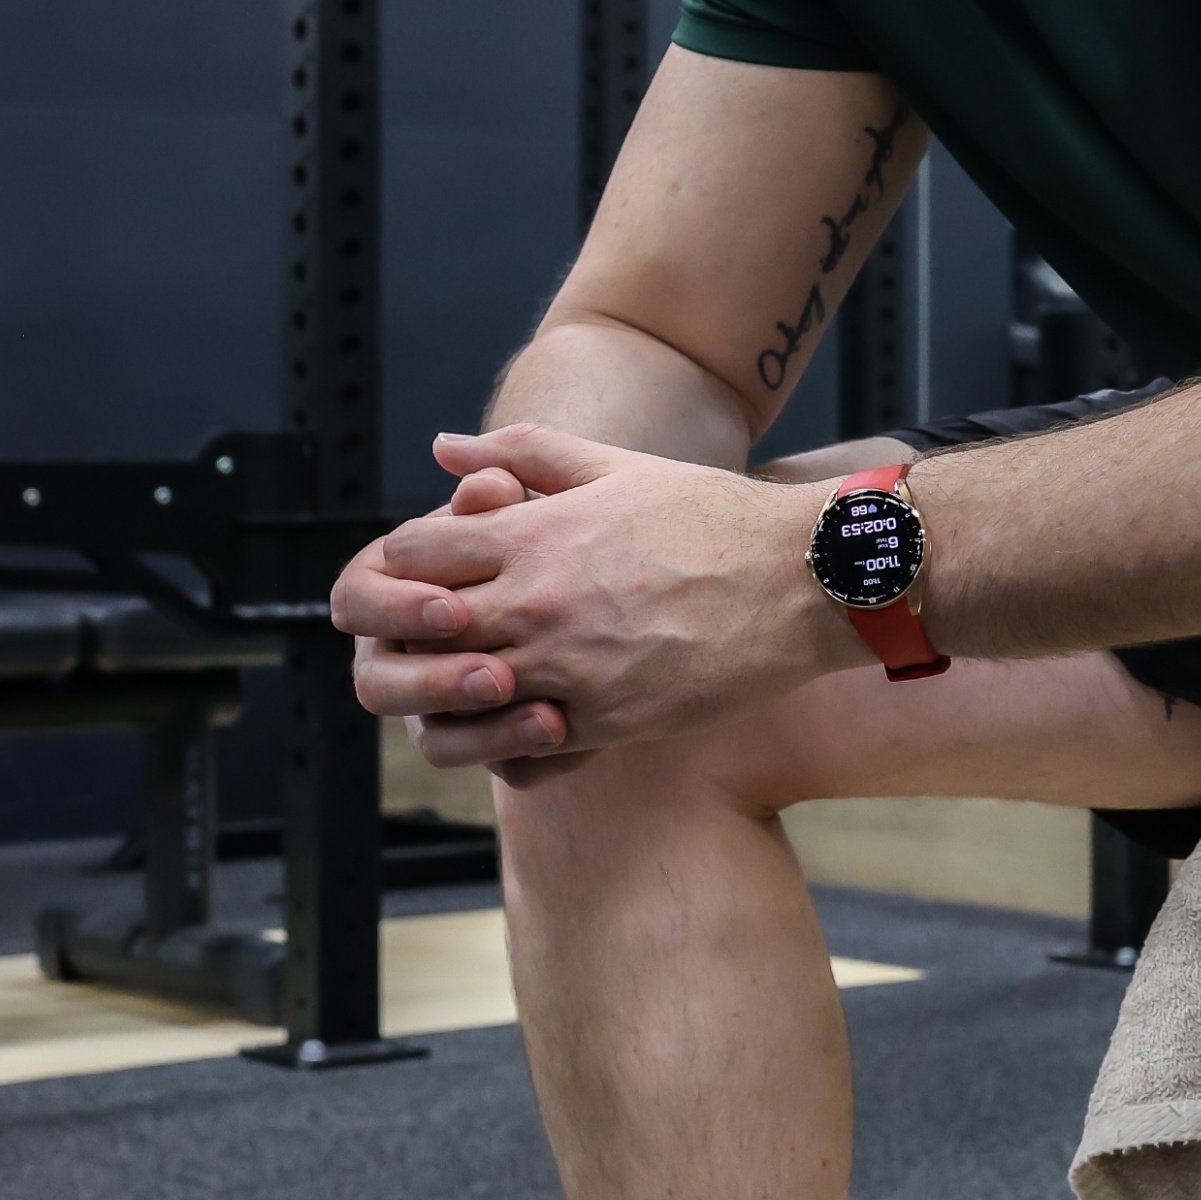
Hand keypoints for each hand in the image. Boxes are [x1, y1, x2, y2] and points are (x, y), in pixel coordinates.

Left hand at [334, 423, 860, 775]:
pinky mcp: (603, 722)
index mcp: (530, 536)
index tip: (424, 575)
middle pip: (412, 634)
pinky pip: (518, 750)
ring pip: (454, 702)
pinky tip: (523, 720)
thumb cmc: (710, 517)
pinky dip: (505, 740)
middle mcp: (535, 604)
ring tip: (470, 685)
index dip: (401, 567)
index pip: (407, 556)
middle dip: (404, 637)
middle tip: (427, 640)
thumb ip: (521, 453)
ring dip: (449, 696)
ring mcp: (565, 669)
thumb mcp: (613, 466)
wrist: (799, 582)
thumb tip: (445, 449)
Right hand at [334, 464, 589, 787]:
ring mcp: (442, 707)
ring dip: (484, 733)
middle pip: (381, 684)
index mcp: (392, 585)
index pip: (357, 600)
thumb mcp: (534, 509)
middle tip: (498, 674)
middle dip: (436, 682)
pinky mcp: (491, 743)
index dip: (396, 607)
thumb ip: (502, 497)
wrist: (619, 589)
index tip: (454, 606)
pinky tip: (572, 737)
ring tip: (549, 717)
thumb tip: (480, 485)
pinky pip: (495, 768)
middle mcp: (404, 652)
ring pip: (436, 740)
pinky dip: (527, 756)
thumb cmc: (553, 534)